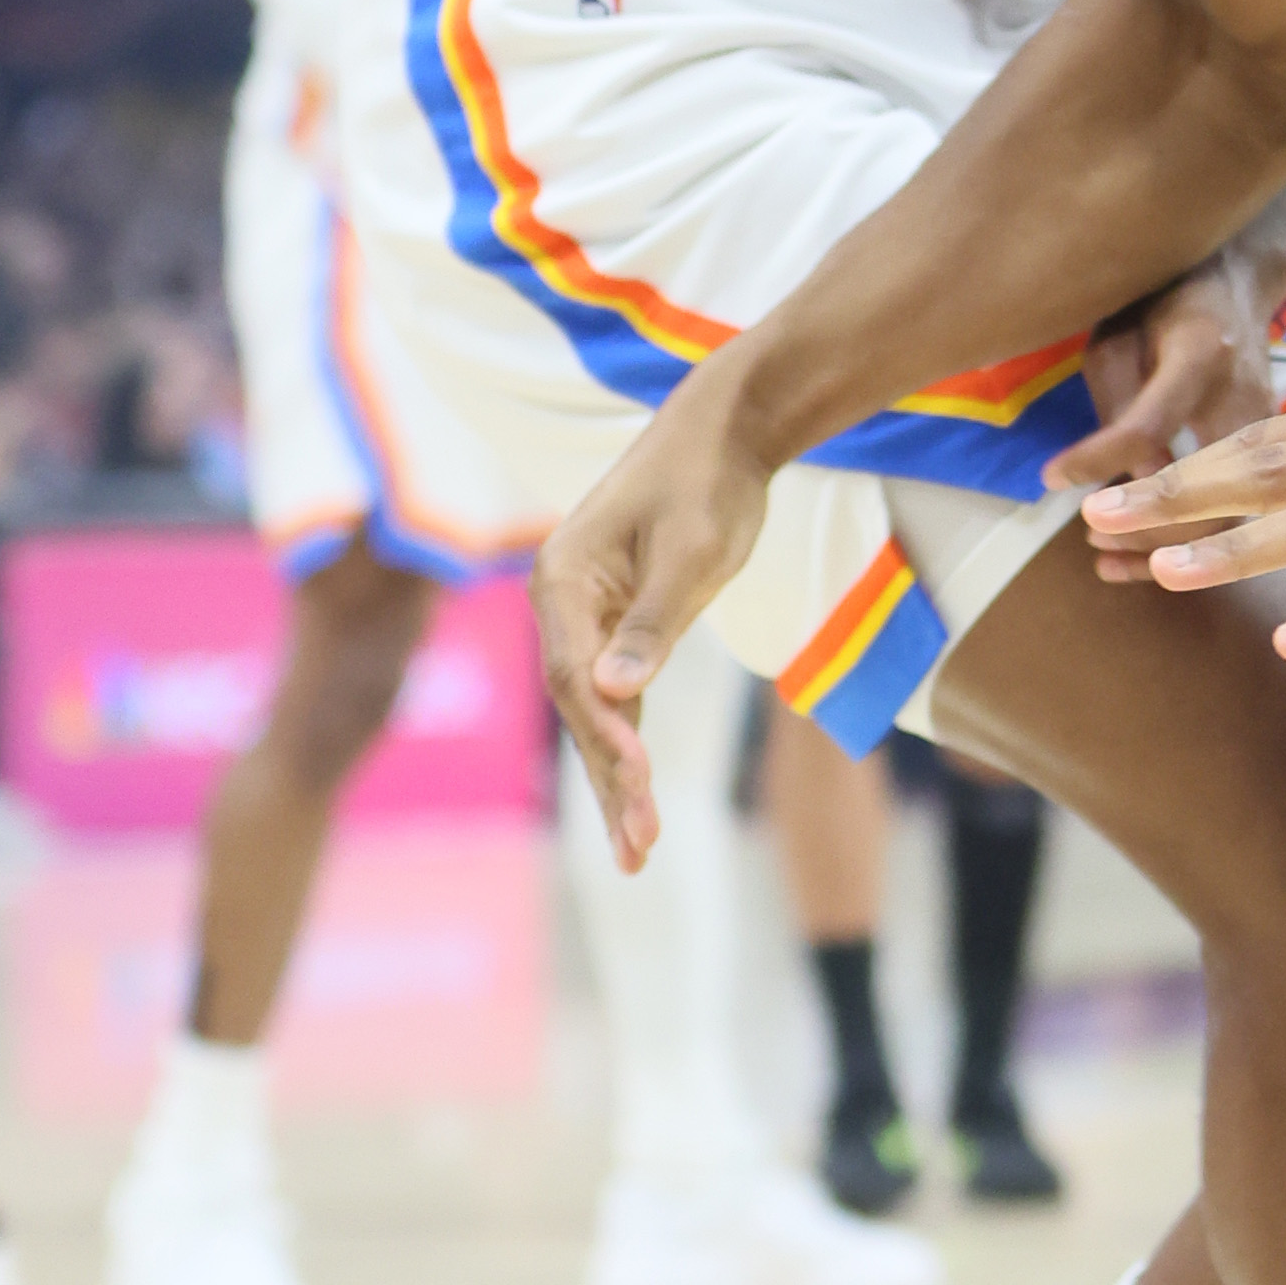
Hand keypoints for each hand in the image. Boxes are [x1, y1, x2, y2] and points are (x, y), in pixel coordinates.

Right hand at [533, 368, 774, 864]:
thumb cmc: (709, 483)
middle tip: (640, 848)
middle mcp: (561, 602)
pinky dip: (629, 747)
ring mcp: (585, 616)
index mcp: (563, 578)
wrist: (723, 432)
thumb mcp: (692, 552)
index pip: (575, 674)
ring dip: (617, 779)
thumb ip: (654, 622)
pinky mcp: (617, 626)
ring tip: (638, 852)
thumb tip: (615, 691)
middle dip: (610, 778)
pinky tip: (638, 800)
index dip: (606, 732)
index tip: (641, 780)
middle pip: (579, 705)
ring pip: (595, 712)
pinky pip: (617, 698)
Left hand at [1050, 255, 1283, 536]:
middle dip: (1144, 525)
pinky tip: (1140, 559)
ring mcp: (1270, 428)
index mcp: (1201, 352)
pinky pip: (1234, 510)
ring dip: (1166, 547)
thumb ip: (1118, 404)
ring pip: (1230, 515)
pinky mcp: (1271, 452)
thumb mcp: (1121, 335)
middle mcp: (1244, 395)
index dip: (1097, 459)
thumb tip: (1118, 487)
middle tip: (1090, 530)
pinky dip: (1186, 544)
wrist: (1236, 281)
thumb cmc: (1161, 303)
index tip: (1049, 477)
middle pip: (1205, 487)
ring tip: (1106, 552)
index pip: (1148, 425)